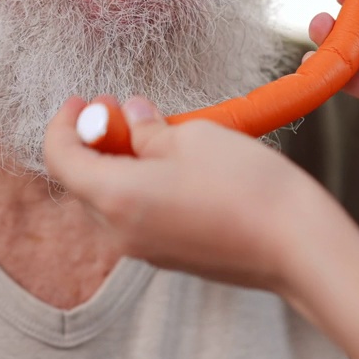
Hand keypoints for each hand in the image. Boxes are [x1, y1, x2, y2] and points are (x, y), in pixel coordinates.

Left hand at [43, 96, 339, 294]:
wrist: (298, 244)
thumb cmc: (247, 186)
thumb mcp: (192, 136)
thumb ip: (148, 128)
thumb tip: (132, 117)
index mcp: (115, 198)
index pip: (60, 159)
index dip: (64, 124)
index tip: (81, 101)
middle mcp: (121, 233)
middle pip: (82, 182)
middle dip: (93, 142)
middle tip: (118, 109)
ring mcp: (146, 250)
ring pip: (111, 200)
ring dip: (119, 163)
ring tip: (153, 132)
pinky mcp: (171, 257)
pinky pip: (138, 216)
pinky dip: (141, 186)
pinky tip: (174, 164)